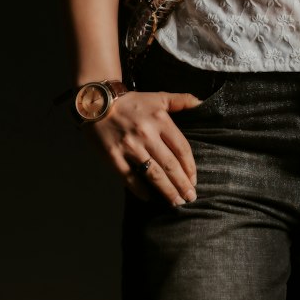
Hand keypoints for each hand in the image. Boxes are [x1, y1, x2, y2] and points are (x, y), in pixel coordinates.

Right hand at [85, 87, 202, 205]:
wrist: (97, 102)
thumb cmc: (131, 102)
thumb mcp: (158, 97)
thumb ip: (181, 100)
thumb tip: (202, 103)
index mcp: (160, 120)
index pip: (181, 148)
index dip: (190, 167)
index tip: (194, 180)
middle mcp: (147, 134)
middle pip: (170, 165)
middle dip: (182, 184)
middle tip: (190, 198)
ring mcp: (129, 147)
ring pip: (153, 174)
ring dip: (166, 190)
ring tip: (176, 202)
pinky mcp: (113, 156)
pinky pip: (129, 178)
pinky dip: (140, 190)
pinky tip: (149, 197)